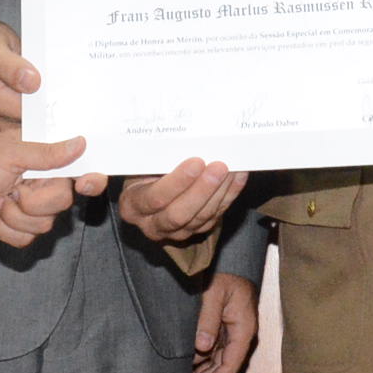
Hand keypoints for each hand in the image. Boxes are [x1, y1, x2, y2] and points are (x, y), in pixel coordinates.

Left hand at [0, 132, 87, 248]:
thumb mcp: (11, 152)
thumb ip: (46, 152)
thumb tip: (80, 143)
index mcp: (50, 162)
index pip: (84, 172)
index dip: (91, 180)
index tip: (84, 184)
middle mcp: (47, 185)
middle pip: (61, 204)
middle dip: (31, 201)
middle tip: (13, 187)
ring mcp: (34, 208)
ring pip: (42, 226)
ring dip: (13, 215)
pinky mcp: (20, 227)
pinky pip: (25, 239)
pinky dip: (4, 229)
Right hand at [119, 159, 248, 244]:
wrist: (150, 192)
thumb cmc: (144, 172)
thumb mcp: (141, 166)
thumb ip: (157, 160)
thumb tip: (185, 140)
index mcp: (133, 207)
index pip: (156, 198)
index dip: (177, 182)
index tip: (196, 162)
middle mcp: (153, 225)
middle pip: (180, 214)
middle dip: (203, 190)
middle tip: (219, 167)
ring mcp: (177, 232)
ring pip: (202, 217)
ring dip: (220, 192)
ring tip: (232, 168)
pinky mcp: (197, 231)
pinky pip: (216, 215)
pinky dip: (230, 195)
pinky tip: (238, 176)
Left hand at [194, 272, 259, 372]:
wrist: (229, 266)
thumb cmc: (224, 277)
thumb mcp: (214, 292)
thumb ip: (207, 317)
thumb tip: (202, 347)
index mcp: (244, 329)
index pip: (231, 364)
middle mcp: (240, 337)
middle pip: (224, 369)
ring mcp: (231, 336)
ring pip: (217, 365)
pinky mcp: (222, 334)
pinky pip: (212, 355)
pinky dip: (201, 366)